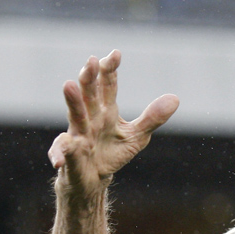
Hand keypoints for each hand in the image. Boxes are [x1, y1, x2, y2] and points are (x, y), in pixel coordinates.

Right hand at [48, 51, 179, 195]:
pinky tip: (59, 155)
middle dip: (89, 78)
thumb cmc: (113, 152)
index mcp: (106, 111)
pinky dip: (61, 152)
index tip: (116, 54)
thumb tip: (175, 98)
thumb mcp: (137, 136)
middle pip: (89, 95)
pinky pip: (64, 151)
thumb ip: (153, 117)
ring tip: (68, 85)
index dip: (110, 70)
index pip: (107, 86)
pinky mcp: (69, 155)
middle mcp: (89, 118)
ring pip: (75, 116)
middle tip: (90, 61)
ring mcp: (78, 135)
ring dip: (72, 101)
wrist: (94, 178)